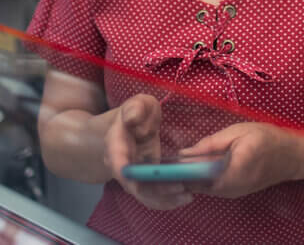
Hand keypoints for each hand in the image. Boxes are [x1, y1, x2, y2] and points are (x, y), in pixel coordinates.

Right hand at [104, 94, 192, 209]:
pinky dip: (168, 200)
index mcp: (115, 145)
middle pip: (134, 185)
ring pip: (145, 195)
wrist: (133, 125)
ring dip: (165, 199)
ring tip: (188, 196)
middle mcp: (121, 166)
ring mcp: (132, 176)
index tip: (139, 183)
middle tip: (181, 187)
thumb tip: (131, 119)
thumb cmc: (137, 112)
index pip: (117, 162)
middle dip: (156, 191)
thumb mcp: (138, 103)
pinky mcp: (144, 182)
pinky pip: (153, 196)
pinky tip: (185, 197)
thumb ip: (135, 108)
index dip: (127, 174)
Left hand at [179, 122, 299, 198]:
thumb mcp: (238, 132)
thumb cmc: (268, 139)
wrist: (293, 156)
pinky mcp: (234, 192)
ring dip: (191, 175)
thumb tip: (185, 154)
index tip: (167, 159)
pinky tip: (200, 164)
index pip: (196, 176)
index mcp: (231, 171)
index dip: (178, 169)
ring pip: (202, 187)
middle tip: (172, 157)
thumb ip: (211, 144)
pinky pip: (211, 187)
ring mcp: (232, 193)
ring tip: (184, 158)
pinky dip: (202, 177)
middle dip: (182, 173)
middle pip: (196, 185)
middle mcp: (230, 188)